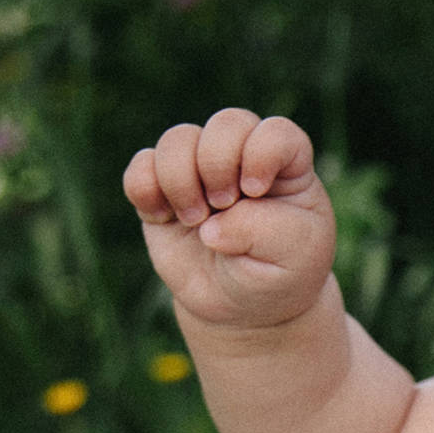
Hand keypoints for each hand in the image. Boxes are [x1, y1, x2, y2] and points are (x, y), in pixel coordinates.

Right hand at [123, 108, 334, 330]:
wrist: (243, 307)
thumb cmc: (279, 274)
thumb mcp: (292, 257)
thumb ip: (262, 231)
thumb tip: (210, 227)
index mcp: (286, 166)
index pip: (275, 133)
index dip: (261, 153)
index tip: (254, 193)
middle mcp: (242, 157)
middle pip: (225, 124)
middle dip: (217, 164)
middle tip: (222, 205)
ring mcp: (199, 171)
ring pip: (177, 140)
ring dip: (180, 180)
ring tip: (194, 221)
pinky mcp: (162, 192)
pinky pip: (140, 167)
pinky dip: (143, 188)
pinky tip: (163, 218)